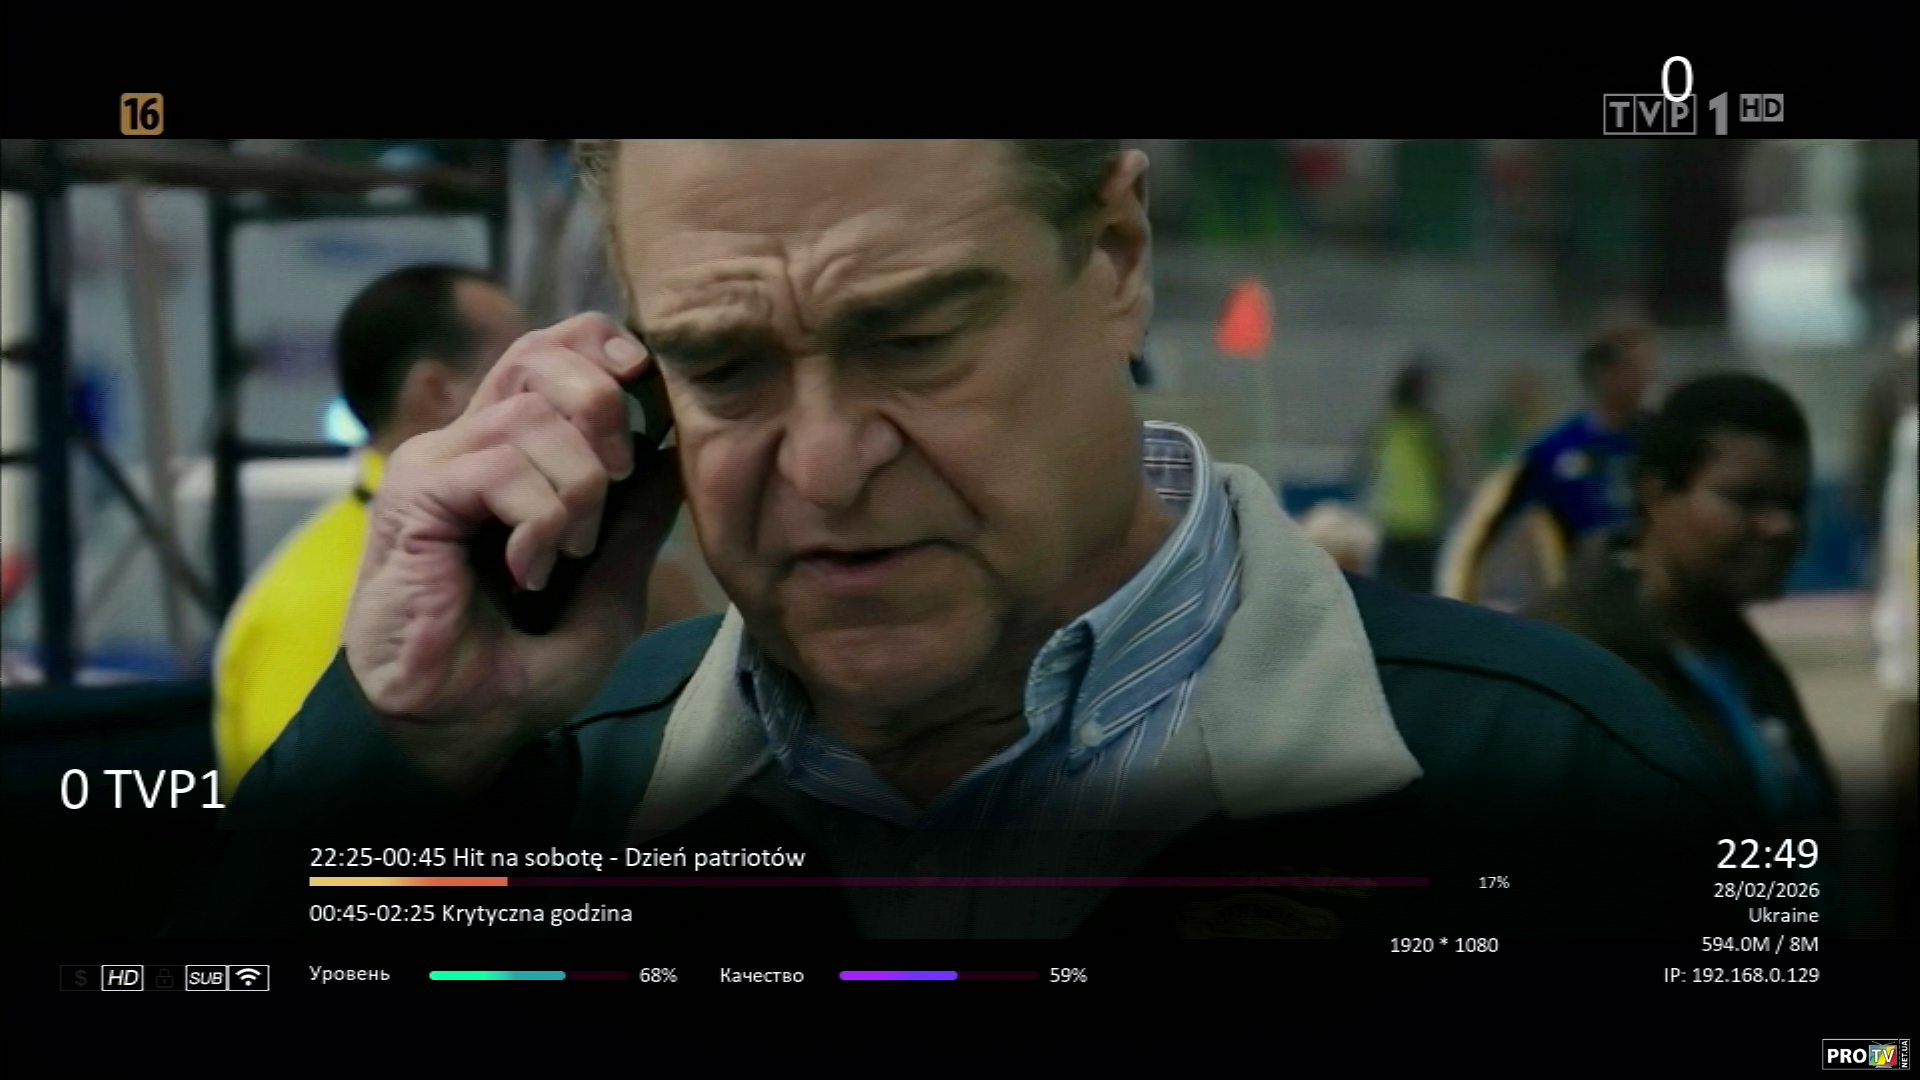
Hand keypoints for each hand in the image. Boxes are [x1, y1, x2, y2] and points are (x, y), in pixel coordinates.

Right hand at [343, 312, 683, 791]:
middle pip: (543, 355)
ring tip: (564, 555)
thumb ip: (638, 521)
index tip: (646, 388)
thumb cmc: (524, 660)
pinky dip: (539, 522)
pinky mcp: (416, 496)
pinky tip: (527, 570)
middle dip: (605, 410)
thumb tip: (677, 450)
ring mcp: (439, 462)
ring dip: (577, 491)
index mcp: (513, 448)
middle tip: (616, 485)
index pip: (552, 348)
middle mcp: (470, 440)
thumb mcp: (610, 587)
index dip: (602, 347)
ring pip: (535, 417)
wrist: (459, 722)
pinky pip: (501, 468)